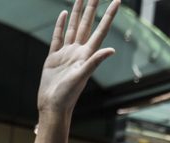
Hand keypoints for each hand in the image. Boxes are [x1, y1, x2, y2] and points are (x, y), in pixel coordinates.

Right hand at [37, 0, 119, 115]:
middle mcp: (78, 51)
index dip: (109, 15)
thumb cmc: (67, 95)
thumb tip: (111, 50)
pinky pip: (58, 37)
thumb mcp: (82, 77)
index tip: (118, 1)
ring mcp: (66, 53)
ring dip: (77, 12)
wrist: (52, 105)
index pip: (101, 30)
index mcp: (87, 54)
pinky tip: (63, 14)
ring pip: (73, 27)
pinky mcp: (54, 58)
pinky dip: (60, 25)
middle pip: (86, 24)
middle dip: (92, 7)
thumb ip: (95, 62)